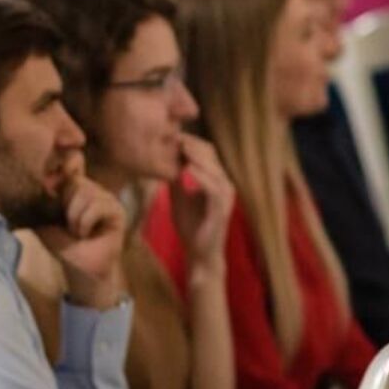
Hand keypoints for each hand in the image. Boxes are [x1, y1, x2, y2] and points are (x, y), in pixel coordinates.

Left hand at [35, 160, 126, 308]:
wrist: (79, 269)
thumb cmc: (61, 244)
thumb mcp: (43, 219)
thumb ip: (38, 199)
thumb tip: (30, 180)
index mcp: (74, 186)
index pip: (73, 161)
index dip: (63, 167)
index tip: (51, 186)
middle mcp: (92, 188)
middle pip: (74, 181)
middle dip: (64, 205)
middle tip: (67, 225)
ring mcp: (106, 197)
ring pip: (85, 193)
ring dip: (74, 218)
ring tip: (76, 232)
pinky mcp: (117, 210)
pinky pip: (96, 206)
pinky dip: (85, 223)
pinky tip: (86, 234)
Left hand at [168, 135, 233, 274]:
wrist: (199, 253)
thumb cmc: (191, 227)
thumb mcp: (178, 198)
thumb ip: (176, 180)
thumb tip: (163, 162)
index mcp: (216, 180)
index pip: (206, 153)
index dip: (190, 142)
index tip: (170, 135)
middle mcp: (224, 184)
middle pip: (211, 154)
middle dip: (191, 144)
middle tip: (172, 135)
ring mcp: (225, 196)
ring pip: (213, 167)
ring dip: (195, 155)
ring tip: (178, 146)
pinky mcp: (222, 208)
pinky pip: (213, 187)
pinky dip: (200, 175)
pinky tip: (186, 168)